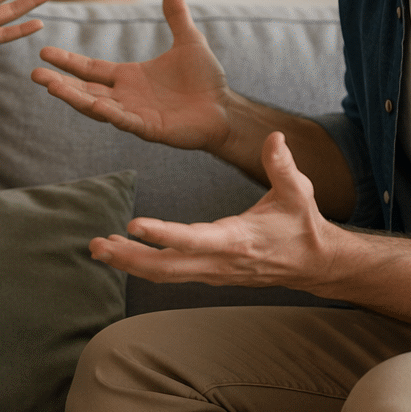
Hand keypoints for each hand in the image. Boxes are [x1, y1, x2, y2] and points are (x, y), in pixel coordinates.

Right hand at [32, 0, 232, 152]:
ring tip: (51, 87)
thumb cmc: (205, 80)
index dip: (68, 61)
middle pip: (85, 89)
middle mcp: (126, 96)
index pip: (91, 69)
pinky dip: (110, 114)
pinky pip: (125, 121)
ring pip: (96, 106)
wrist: (224, 109)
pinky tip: (94, 105)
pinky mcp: (149, 129)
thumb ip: (176, 17)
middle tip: (34, 75)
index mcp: (129, 77)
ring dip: (74, 98)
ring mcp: (134, 114)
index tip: (44, 52)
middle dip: (59, 82)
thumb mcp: (188, 41)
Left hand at [88, 131, 336, 288]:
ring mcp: (212, 272)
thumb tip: (275, 136)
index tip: (135, 224)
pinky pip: (169, 273)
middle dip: (129, 258)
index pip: (195, 240)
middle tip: (97, 245)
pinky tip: (120, 249)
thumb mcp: (298, 191)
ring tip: (98, 247)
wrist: (313, 264)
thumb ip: (282, 165)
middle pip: (167, 267)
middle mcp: (219, 261)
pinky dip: (142, 263)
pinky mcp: (207, 273)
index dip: (164, 234)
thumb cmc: (302, 224)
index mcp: (238, 239)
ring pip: (163, 274)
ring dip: (128, 262)